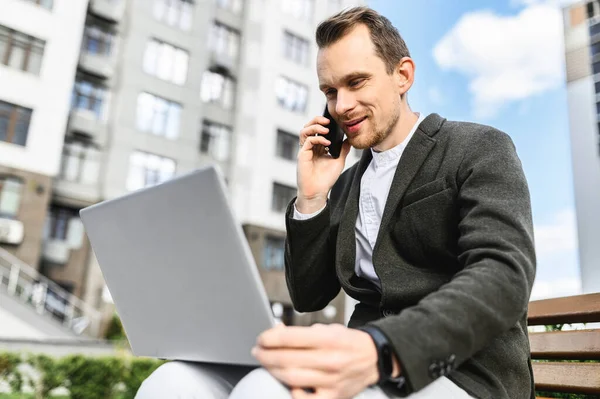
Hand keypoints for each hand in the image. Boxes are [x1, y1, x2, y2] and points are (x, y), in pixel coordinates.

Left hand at [252, 323, 378, 398]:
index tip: (262, 338)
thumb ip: (303, 332)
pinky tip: (287, 383)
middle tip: (258, 350)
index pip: (291, 338)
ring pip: (291, 378)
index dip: (271, 338)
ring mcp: (332, 381)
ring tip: (266, 363)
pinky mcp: (333, 397)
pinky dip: (292, 391)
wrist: (374, 359)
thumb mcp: (329, 329)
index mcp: (330, 339)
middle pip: (287, 359)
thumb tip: (277, 332)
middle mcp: (331, 360)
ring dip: (272, 370)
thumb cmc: (348, 343)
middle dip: (266, 354)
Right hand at [296, 116, 351, 213]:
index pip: (318, 129)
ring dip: (315, 126)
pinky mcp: (302, 155)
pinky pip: (307, 141)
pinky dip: (317, 138)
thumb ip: (343, 149)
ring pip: (305, 130)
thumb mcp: (339, 161)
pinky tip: (327, 143)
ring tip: (326, 129)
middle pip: (309, 126)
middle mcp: (310, 147)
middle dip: (317, 120)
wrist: (318, 191)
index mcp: (318, 147)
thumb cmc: (326, 179)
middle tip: (328, 120)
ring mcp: (305, 150)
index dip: (324, 123)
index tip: (334, 122)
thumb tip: (349, 139)